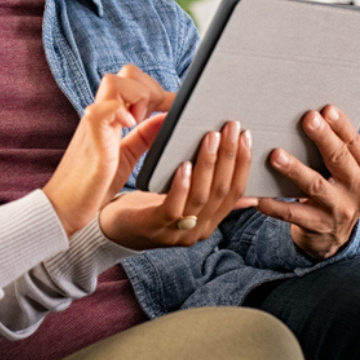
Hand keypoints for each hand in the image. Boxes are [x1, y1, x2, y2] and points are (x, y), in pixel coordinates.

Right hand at [42, 65, 171, 236]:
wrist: (66, 208)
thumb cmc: (94, 184)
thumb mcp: (127, 155)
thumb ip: (145, 136)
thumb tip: (167, 118)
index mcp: (111, 116)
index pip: (133, 81)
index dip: (156, 89)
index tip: (176, 107)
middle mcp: (101, 114)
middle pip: (125, 74)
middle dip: (150, 88)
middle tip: (159, 115)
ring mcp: (94, 123)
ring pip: (113, 82)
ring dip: (136, 97)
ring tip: (139, 123)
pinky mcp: (91, 138)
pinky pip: (101, 110)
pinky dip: (119, 111)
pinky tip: (130, 125)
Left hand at [99, 121, 255, 248]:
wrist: (111, 228)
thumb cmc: (149, 207)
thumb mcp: (184, 200)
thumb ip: (211, 195)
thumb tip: (248, 192)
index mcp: (209, 221)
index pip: (236, 191)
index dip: (243, 163)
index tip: (246, 135)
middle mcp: (199, 229)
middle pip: (222, 191)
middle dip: (229, 156)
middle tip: (231, 127)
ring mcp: (178, 231)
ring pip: (201, 196)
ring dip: (208, 164)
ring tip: (210, 137)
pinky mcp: (154, 227)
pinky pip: (173, 207)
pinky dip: (181, 185)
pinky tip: (184, 165)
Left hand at [256, 105, 359, 259]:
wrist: (334, 233)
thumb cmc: (335, 186)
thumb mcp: (346, 168)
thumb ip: (336, 145)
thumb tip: (313, 112)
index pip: (354, 143)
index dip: (341, 126)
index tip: (327, 109)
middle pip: (339, 160)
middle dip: (323, 138)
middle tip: (308, 119)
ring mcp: (340, 210)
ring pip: (315, 186)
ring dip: (295, 169)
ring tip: (276, 155)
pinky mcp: (319, 226)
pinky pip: (293, 213)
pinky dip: (274, 205)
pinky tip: (259, 196)